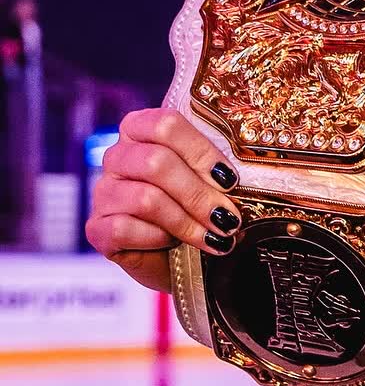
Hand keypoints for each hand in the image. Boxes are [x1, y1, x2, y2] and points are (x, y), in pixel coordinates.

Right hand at [85, 106, 243, 294]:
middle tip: (228, 218)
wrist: (186, 260)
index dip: (201, 152)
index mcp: (143, 131)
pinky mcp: (97, 228)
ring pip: (145, 199)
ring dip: (187, 222)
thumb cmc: (201, 211)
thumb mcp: (213, 183)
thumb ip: (219, 168)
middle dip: (199, 194)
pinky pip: (124, 228)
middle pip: (155, 162)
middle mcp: (118, 157)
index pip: (165, 124)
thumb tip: (245, 171)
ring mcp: (104, 192)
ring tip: (214, 237)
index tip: (230, 180)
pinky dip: (157, 239)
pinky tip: (172, 246)